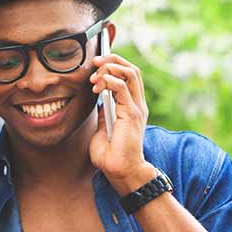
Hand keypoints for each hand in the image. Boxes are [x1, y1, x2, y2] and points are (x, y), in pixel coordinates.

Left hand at [89, 54, 154, 193]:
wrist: (120, 171)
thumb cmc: (111, 155)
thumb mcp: (103, 128)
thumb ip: (104, 113)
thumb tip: (98, 100)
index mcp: (132, 107)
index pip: (129, 76)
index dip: (115, 64)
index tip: (96, 63)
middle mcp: (137, 105)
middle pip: (131, 69)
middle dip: (112, 60)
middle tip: (94, 62)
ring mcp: (136, 108)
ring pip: (130, 73)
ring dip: (110, 68)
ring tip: (94, 76)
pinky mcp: (131, 114)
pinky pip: (122, 88)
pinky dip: (109, 81)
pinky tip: (98, 86)